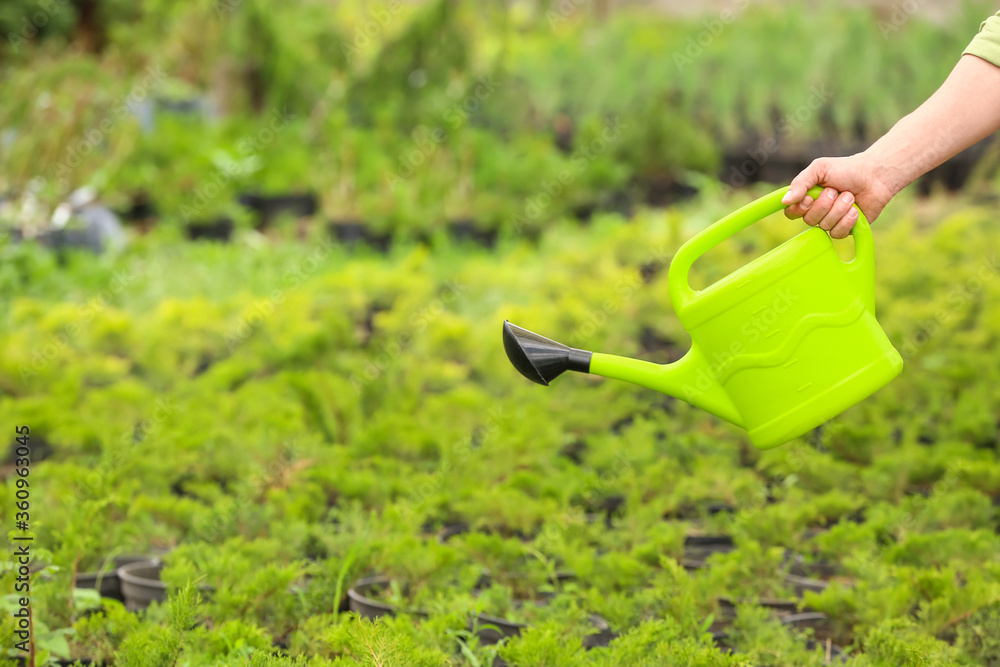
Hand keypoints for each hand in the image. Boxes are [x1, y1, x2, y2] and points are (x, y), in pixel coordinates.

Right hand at [780, 154, 895, 238]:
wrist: (875, 176)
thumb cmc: (846, 170)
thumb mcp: (820, 168)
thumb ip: (800, 183)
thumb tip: (785, 201)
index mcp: (806, 198)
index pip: (791, 212)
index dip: (799, 208)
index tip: (810, 196)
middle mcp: (816, 212)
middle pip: (809, 220)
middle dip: (825, 204)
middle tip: (836, 191)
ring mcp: (830, 221)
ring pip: (825, 226)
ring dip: (840, 209)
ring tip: (850, 197)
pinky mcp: (845, 229)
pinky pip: (838, 233)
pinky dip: (848, 219)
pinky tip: (856, 210)